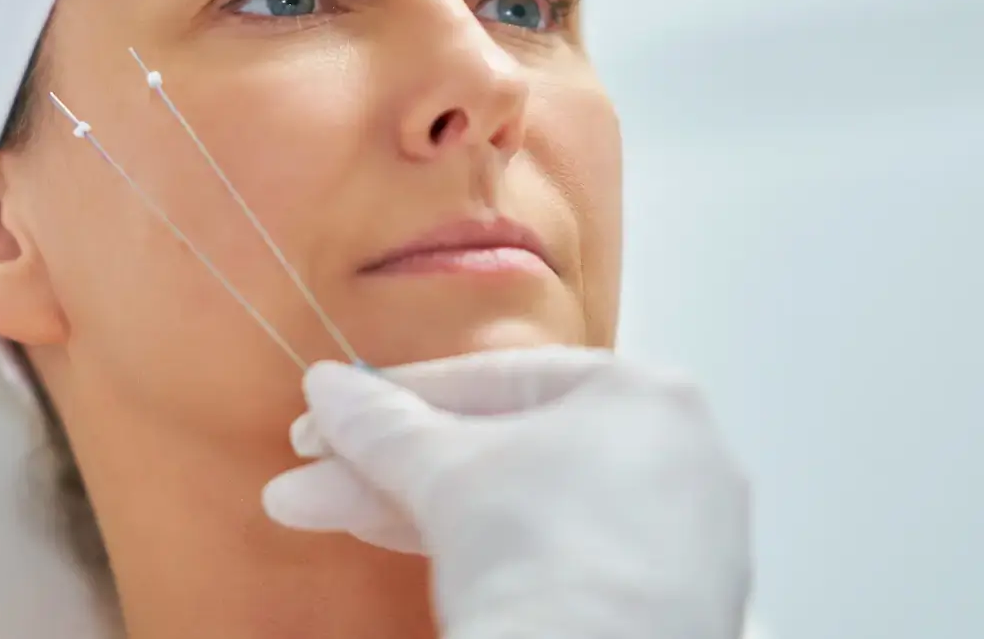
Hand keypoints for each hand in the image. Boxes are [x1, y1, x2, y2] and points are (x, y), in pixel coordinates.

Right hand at [262, 347, 752, 638]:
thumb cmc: (539, 544)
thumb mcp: (442, 471)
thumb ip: (383, 425)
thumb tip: (329, 388)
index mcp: (642, 393)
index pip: (496, 378)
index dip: (395, 397)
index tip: (327, 414)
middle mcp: (676, 455)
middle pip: (502, 450)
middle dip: (388, 469)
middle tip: (307, 482)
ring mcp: (677, 537)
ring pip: (523, 509)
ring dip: (416, 512)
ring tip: (322, 517)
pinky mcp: (664, 606)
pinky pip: (558, 560)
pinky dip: (486, 556)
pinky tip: (412, 560)